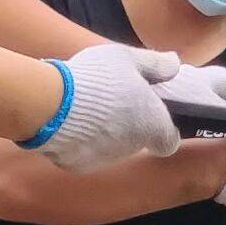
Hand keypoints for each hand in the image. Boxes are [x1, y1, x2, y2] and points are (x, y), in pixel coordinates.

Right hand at [22, 40, 189, 173]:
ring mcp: (106, 159)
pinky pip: (85, 153)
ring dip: (105, 132)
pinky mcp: (80, 165)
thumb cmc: (95, 79)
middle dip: (129, 125)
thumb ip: (156, 64)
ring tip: (87, 107)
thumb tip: (174, 64)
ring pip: (112, 148)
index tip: (150, 115)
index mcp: (153, 125)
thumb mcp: (128, 58)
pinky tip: (70, 122)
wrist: (51, 104)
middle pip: (138, 141)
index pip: (169, 141)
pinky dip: (81, 141)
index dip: (163, 130)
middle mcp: (133, 148)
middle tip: (112, 101)